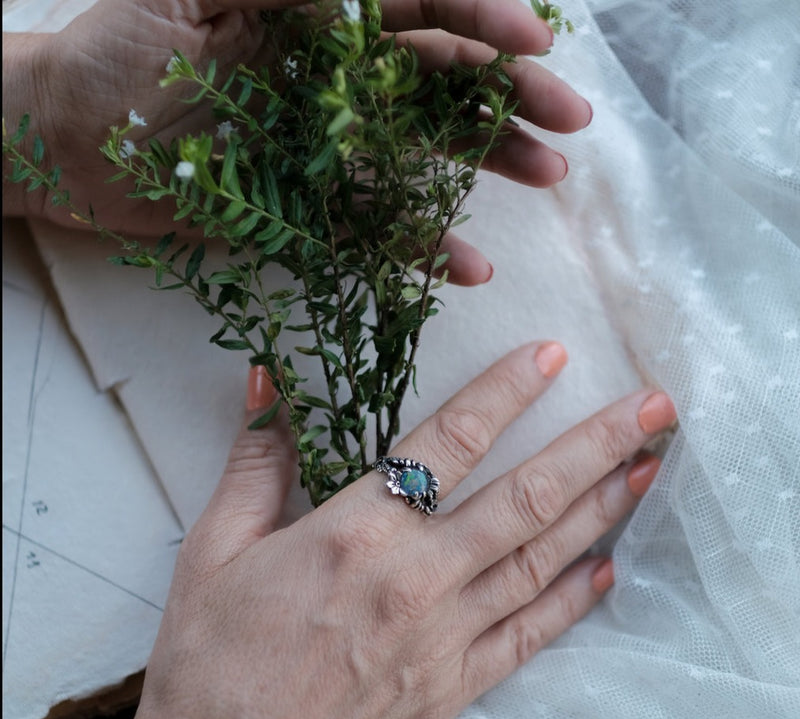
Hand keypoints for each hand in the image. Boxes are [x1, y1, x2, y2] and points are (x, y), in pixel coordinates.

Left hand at [3, 0, 590, 284]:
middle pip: (440, 83)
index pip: (416, 12)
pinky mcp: (309, 211)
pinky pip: (377, 228)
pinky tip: (467, 264)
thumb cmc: (112, 56)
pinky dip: (422, 247)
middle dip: (507, 98)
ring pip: (424, 154)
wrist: (68, 144)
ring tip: (546, 178)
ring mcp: (328, 150)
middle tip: (567, 122)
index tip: (534, 41)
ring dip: (487, 166)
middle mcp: (334, 82)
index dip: (478, 20)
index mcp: (315, 18)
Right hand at [95, 342, 673, 718]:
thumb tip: (265, 384)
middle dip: (596, 445)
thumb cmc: (212, 661)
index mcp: (354, 534)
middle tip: (653, 409)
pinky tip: (607, 571)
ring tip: (649, 469)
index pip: (448, 442)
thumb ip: (256, 461)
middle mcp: (415, 581)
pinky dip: (573, 601)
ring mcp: (444, 639)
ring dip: (603, 510)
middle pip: (526, 498)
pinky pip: (529, 637)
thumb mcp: (215, 548)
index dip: (504, 393)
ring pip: (542, 560)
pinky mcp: (453, 689)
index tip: (551, 357)